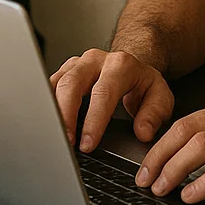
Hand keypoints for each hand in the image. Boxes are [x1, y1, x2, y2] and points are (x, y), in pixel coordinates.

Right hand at [49, 48, 174, 151]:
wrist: (131, 68)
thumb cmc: (142, 86)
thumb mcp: (160, 97)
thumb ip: (155, 114)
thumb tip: (142, 131)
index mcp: (121, 65)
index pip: (104, 92)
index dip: (94, 120)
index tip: (87, 144)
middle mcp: (96, 60)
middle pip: (72, 84)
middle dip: (65, 116)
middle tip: (65, 143)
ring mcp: (76, 65)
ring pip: (55, 84)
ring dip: (50, 112)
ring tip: (52, 139)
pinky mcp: (63, 72)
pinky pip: (48, 87)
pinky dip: (45, 108)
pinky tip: (46, 126)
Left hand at [137, 95, 204, 202]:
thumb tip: (197, 150)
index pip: (188, 121)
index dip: (161, 143)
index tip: (147, 163)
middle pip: (187, 130)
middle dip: (159, 156)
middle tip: (144, 179)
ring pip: (202, 146)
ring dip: (175, 169)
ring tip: (163, 189)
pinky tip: (194, 194)